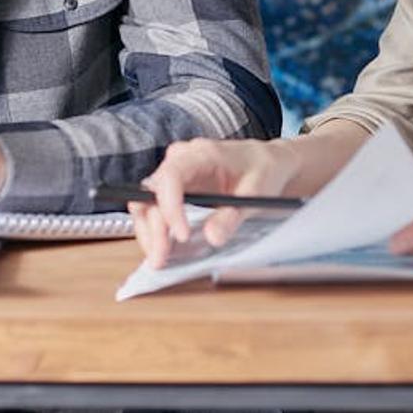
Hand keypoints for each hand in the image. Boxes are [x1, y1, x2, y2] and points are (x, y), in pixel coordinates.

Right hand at [129, 138, 301, 268]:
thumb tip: (212, 238)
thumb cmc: (263, 170)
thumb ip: (233, 215)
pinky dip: (156, 231)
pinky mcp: (174, 189)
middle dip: (154, 228)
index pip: (171, 176)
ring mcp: (174, 174)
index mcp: (200, 154)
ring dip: (150, 233)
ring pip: (146, 202)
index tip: (182, 236)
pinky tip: (164, 250)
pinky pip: (155, 209)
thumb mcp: (256, 192)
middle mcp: (180, 160)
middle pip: (151, 193)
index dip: (170, 207)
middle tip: (161, 258)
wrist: (265, 162)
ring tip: (159, 259)